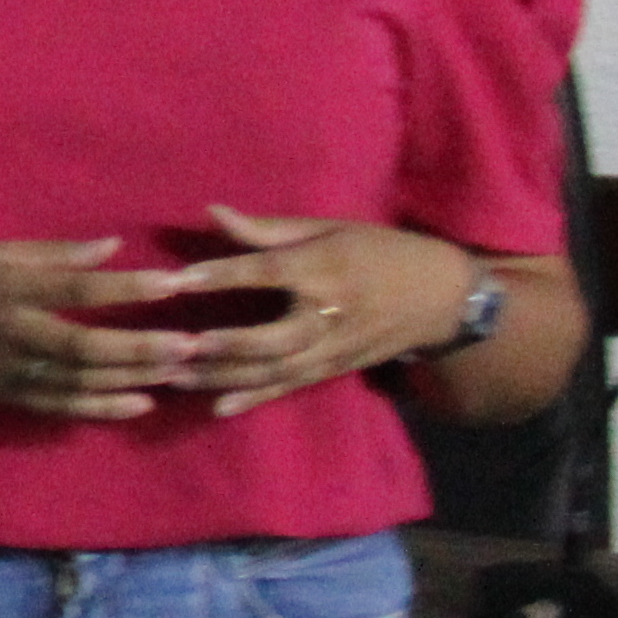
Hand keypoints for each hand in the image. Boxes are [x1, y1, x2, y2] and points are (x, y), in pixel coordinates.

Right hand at [0, 235, 191, 422]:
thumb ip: (54, 254)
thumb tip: (113, 247)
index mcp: (8, 289)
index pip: (76, 289)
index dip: (125, 289)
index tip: (173, 284)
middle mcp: (12, 334)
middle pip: (86, 346)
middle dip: (142, 347)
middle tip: (191, 343)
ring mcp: (10, 371)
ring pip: (81, 381)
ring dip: (133, 378)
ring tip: (180, 371)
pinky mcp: (7, 396)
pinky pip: (62, 406)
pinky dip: (102, 408)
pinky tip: (141, 404)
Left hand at [157, 206, 483, 421]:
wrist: (443, 296)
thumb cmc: (378, 251)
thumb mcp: (329, 229)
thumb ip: (268, 228)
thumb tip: (211, 211)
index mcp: (325, 268)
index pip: (269, 272)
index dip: (224, 275)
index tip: (179, 279)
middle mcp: (328, 313)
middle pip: (276, 336)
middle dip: (229, 344)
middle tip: (179, 345)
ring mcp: (333, 348)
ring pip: (277, 369)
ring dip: (225, 376)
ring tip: (174, 377)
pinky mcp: (335, 370)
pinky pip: (291, 387)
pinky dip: (254, 399)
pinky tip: (217, 406)